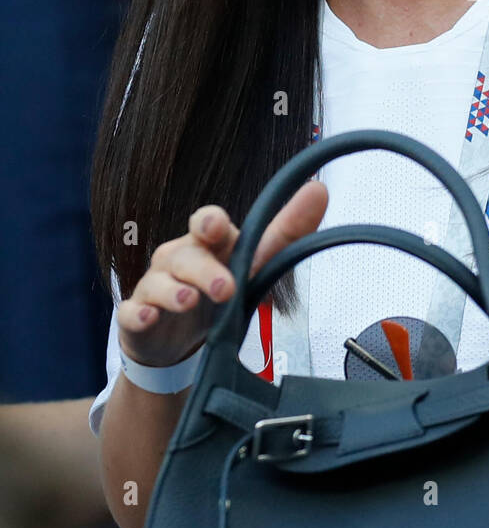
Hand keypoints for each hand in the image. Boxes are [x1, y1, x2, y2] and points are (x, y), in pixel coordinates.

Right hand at [116, 181, 328, 367]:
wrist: (178, 339)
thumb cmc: (218, 291)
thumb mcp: (255, 264)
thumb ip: (287, 232)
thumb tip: (319, 189)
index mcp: (208, 244)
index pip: (205, 223)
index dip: (210, 222)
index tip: (218, 228)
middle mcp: (178, 258)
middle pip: (187, 256)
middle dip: (204, 270)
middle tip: (226, 288)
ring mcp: (154, 287)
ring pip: (159, 282)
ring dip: (174, 292)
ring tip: (189, 301)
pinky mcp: (136, 317)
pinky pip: (131, 312)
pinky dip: (138, 314)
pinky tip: (147, 318)